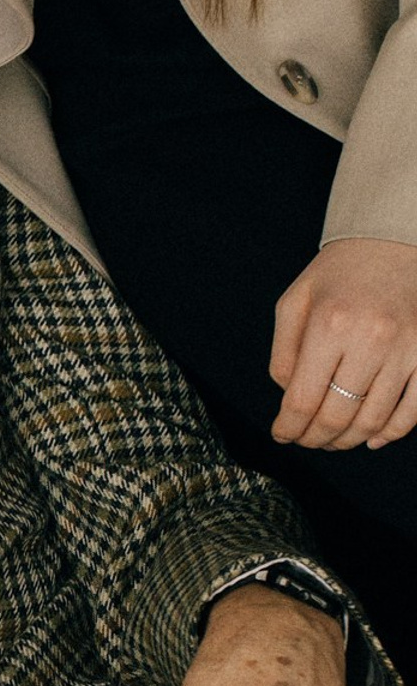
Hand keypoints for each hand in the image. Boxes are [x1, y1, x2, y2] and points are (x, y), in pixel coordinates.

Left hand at [270, 238, 416, 449]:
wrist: (393, 243)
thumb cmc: (336, 275)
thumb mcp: (294, 304)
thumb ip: (283, 354)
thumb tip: (287, 399)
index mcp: (330, 325)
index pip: (302, 400)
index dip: (288, 428)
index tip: (281, 435)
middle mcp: (371, 339)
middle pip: (337, 415)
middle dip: (315, 438)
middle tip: (305, 441)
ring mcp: (407, 349)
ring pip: (374, 419)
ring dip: (348, 439)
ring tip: (331, 441)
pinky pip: (415, 409)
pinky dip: (392, 432)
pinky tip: (372, 439)